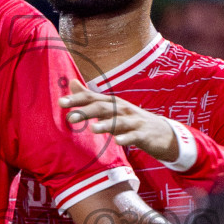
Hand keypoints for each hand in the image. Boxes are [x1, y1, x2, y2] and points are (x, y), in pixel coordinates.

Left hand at [62, 80, 180, 162]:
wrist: (162, 133)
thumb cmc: (131, 120)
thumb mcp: (111, 107)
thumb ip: (90, 97)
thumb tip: (71, 82)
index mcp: (113, 103)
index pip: (92, 98)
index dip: (77, 99)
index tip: (60, 102)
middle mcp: (122, 109)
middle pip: (103, 108)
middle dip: (87, 111)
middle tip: (71, 117)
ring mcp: (134, 121)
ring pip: (118, 121)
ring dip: (106, 124)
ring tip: (93, 129)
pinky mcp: (143, 135)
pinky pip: (134, 136)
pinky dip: (126, 138)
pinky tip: (117, 141)